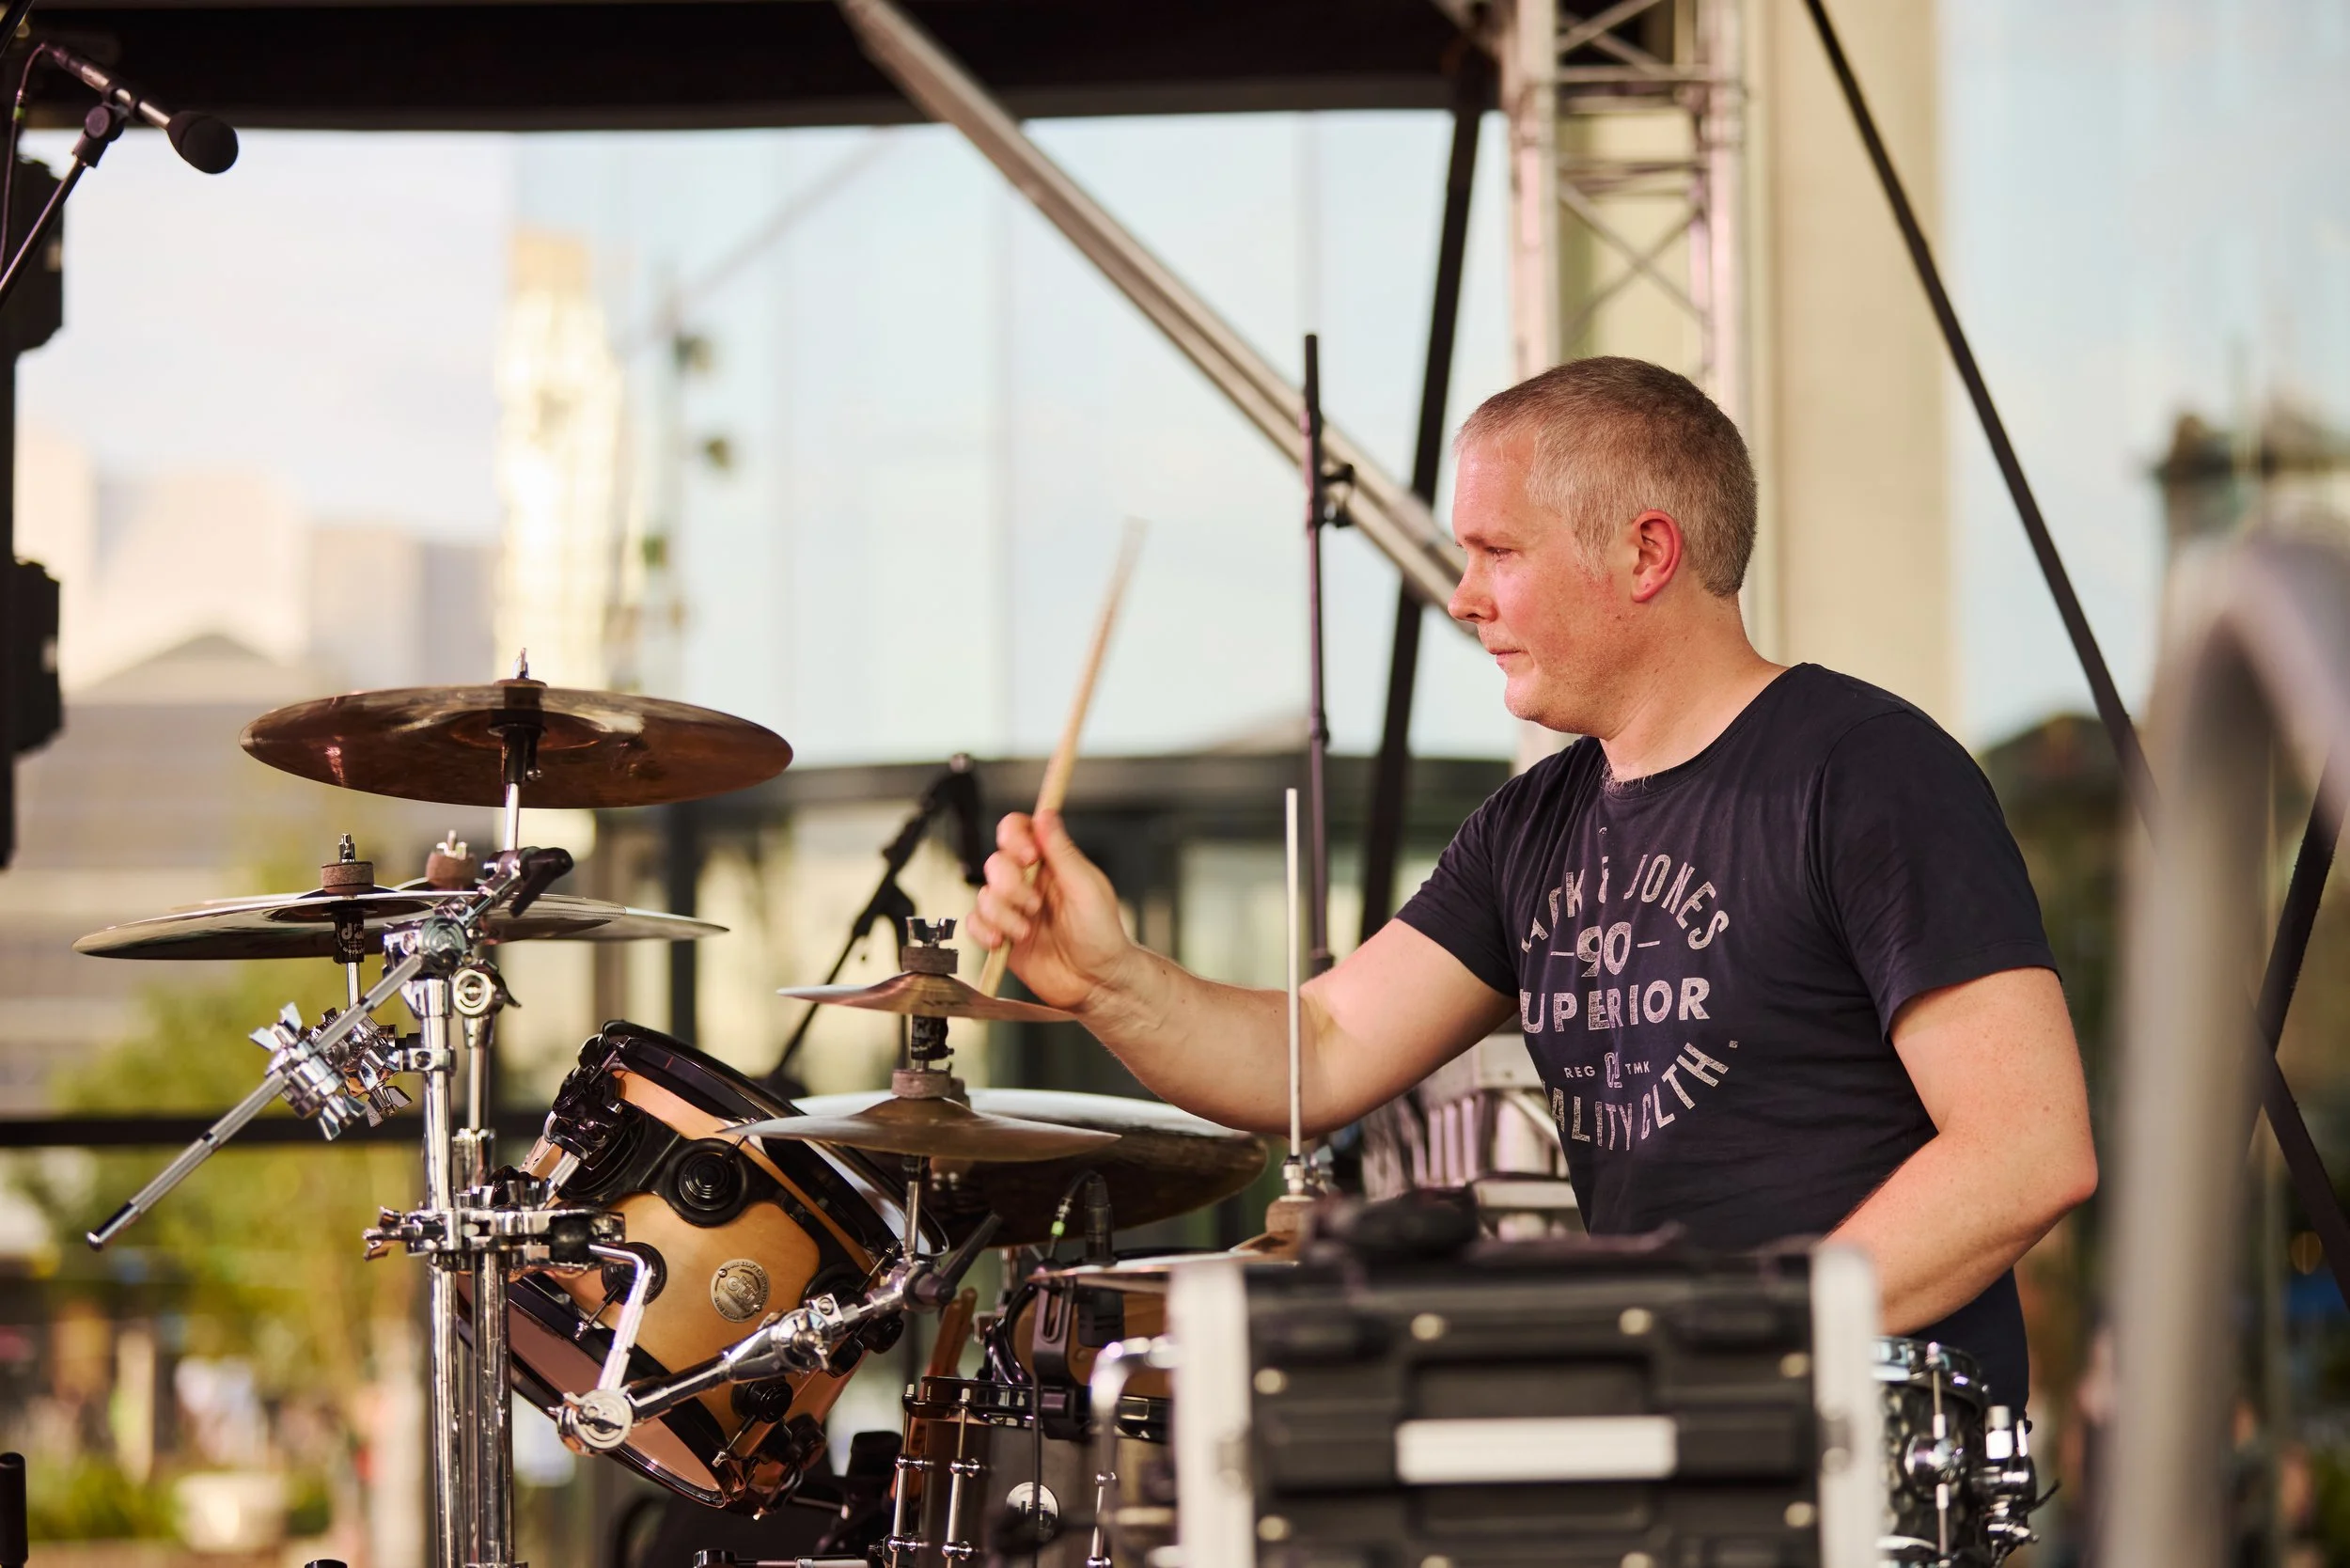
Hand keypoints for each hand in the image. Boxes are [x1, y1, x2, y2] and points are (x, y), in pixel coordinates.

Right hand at [968, 810, 1131, 1010]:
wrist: (1096, 983)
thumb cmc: (1102, 935)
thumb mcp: (1087, 888)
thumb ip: (1063, 852)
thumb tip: (1046, 814)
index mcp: (1051, 863)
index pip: (1018, 831)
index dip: (1015, 838)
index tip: (1028, 856)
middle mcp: (1028, 882)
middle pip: (995, 863)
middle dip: (1010, 885)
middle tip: (1035, 905)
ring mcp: (1013, 909)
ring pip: (984, 895)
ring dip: (1004, 915)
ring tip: (1027, 931)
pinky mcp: (1001, 935)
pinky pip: (975, 923)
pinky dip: (985, 932)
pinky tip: (1004, 942)